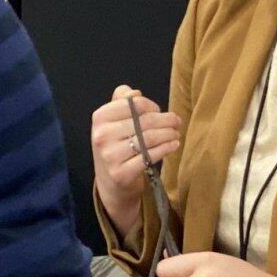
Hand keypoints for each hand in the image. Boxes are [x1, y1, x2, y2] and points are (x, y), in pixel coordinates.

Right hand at [90, 86, 181, 236]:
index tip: (159, 112)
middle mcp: (102, 135)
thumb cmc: (116, 146)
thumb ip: (121, 101)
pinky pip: (150, 156)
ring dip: (169, 134)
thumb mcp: (112, 122)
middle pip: (144, 120)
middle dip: (166, 120)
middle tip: (177, 122)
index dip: (152, 106)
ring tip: (176, 133)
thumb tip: (135, 92)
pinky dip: (166, 148)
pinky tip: (174, 144)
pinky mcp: (121, 173)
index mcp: (99, 118)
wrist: (111, 183)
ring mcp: (110, 156)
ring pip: (149, 138)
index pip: (134, 103)